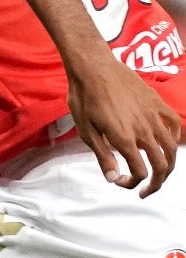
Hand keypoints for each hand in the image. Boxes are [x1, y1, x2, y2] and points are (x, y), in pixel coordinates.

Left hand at [68, 58, 182, 196]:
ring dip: (168, 165)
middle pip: (162, 165)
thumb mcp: (86, 130)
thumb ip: (102, 155)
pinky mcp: (157, 103)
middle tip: (146, 190)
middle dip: (157, 183)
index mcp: (124, 139)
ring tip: (159, 173)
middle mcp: (143, 130)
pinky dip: (175, 139)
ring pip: (172, 148)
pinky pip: (174, 125)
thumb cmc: (84, 97)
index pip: (139, 172)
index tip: (121, 183)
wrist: (93, 67)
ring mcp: (153, 116)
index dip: (132, 183)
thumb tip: (112, 178)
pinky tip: (166, 144)